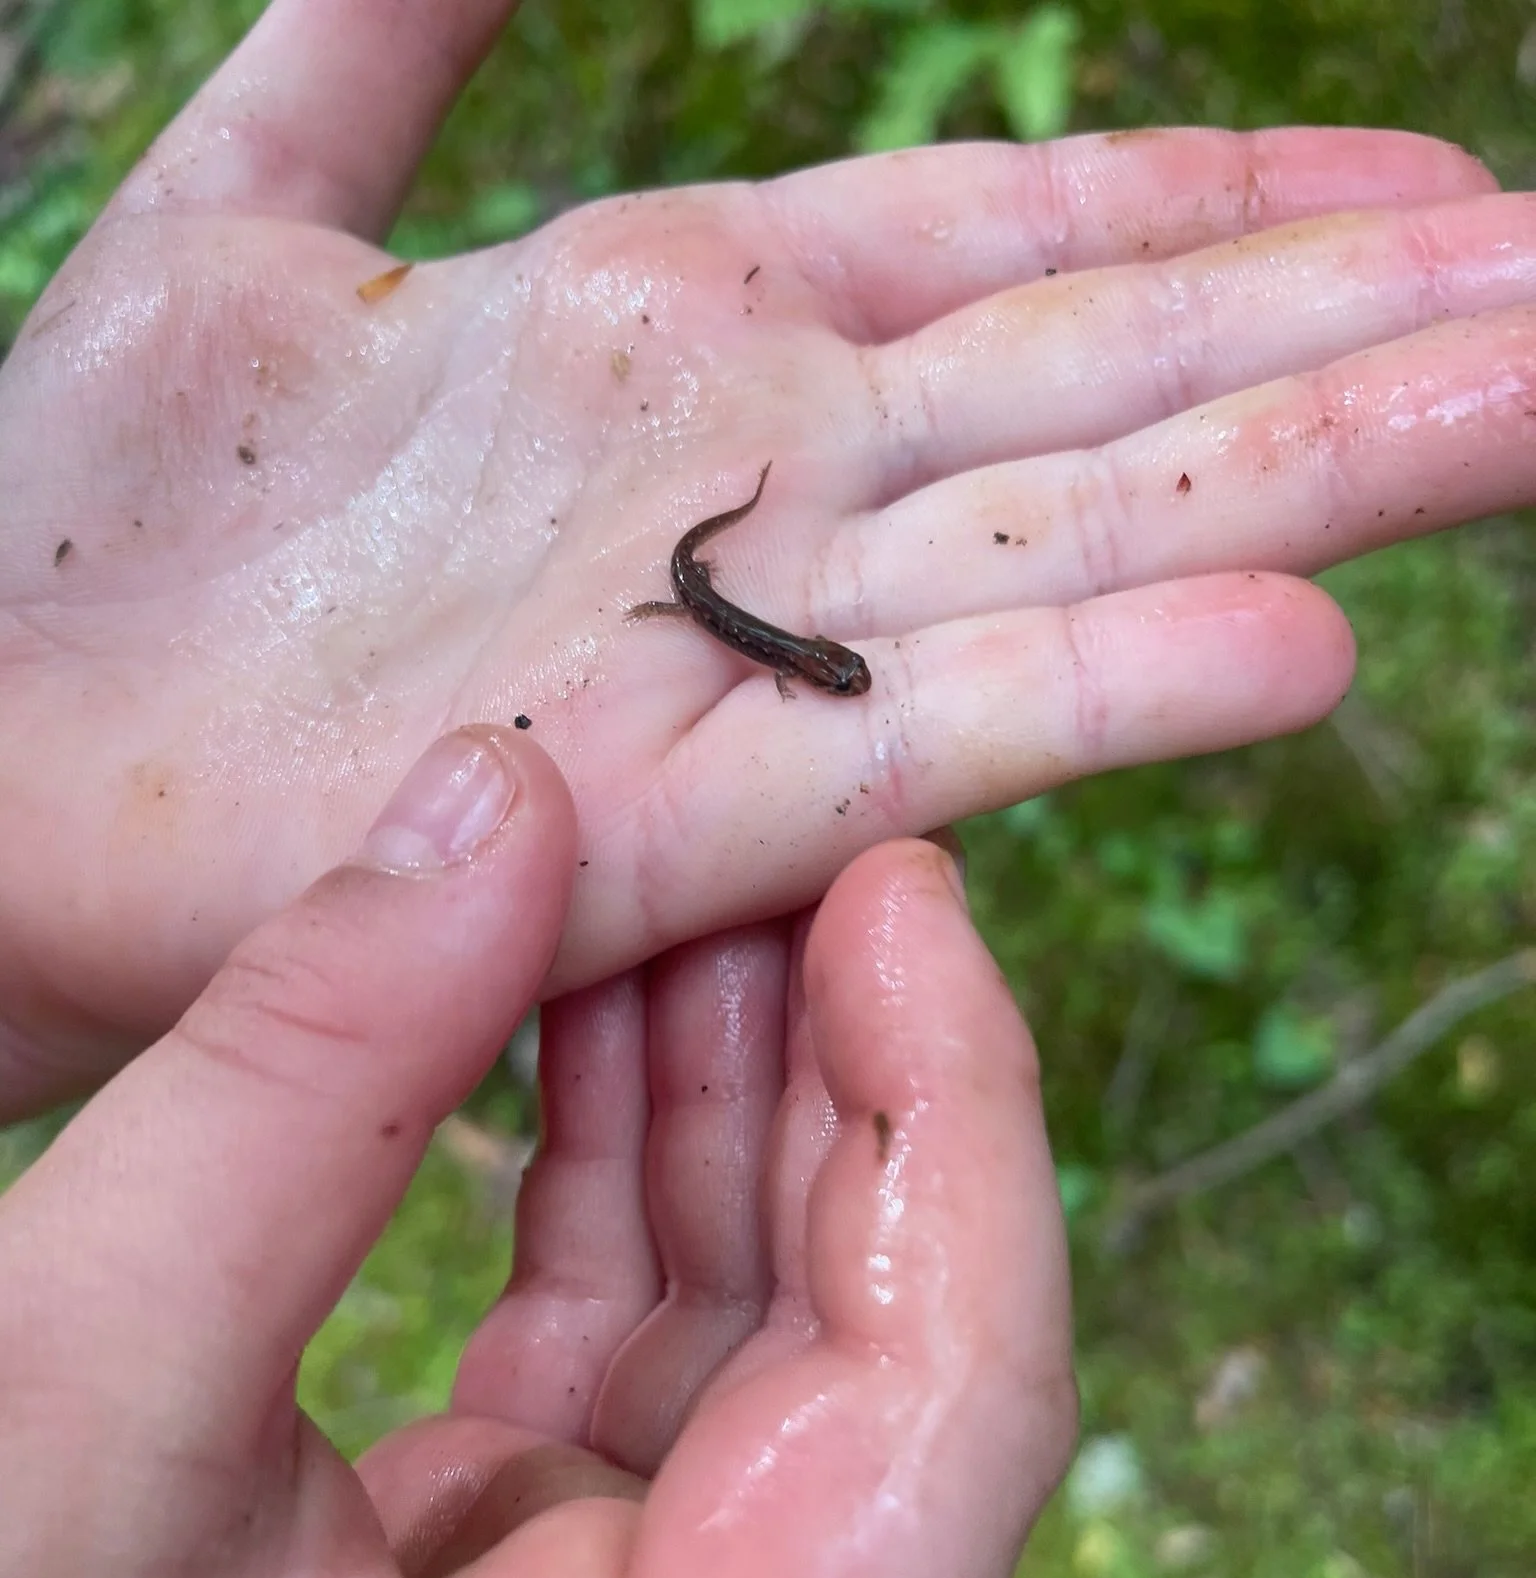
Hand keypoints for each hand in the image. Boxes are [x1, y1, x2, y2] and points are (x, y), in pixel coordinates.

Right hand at [0, 724, 1072, 1577]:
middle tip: (788, 841)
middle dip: (838, 1075)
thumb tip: (496, 800)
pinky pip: (629, 1347)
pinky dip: (615, 1172)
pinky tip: (584, 1013)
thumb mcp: (64, 1427)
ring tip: (680, 885)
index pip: (949, 1431)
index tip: (901, 888)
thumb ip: (302, 1098)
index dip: (956, 1124)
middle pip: (878, 1360)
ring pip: (756, 1336)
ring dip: (723, 1100)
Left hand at [2, 4, 1533, 1118]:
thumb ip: (392, 25)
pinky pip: (924, 731)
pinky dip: (1106, 695)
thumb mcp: (254, 208)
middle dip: (1362, 323)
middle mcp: (754, 483)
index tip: (1432, 173)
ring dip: (1323, 478)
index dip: (1234, 201)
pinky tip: (1300, 649)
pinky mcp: (669, 809)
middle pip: (1113, 374)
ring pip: (1078, 537)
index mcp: (679, 328)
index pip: (1020, 240)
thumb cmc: (88, 526)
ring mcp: (728, 646)